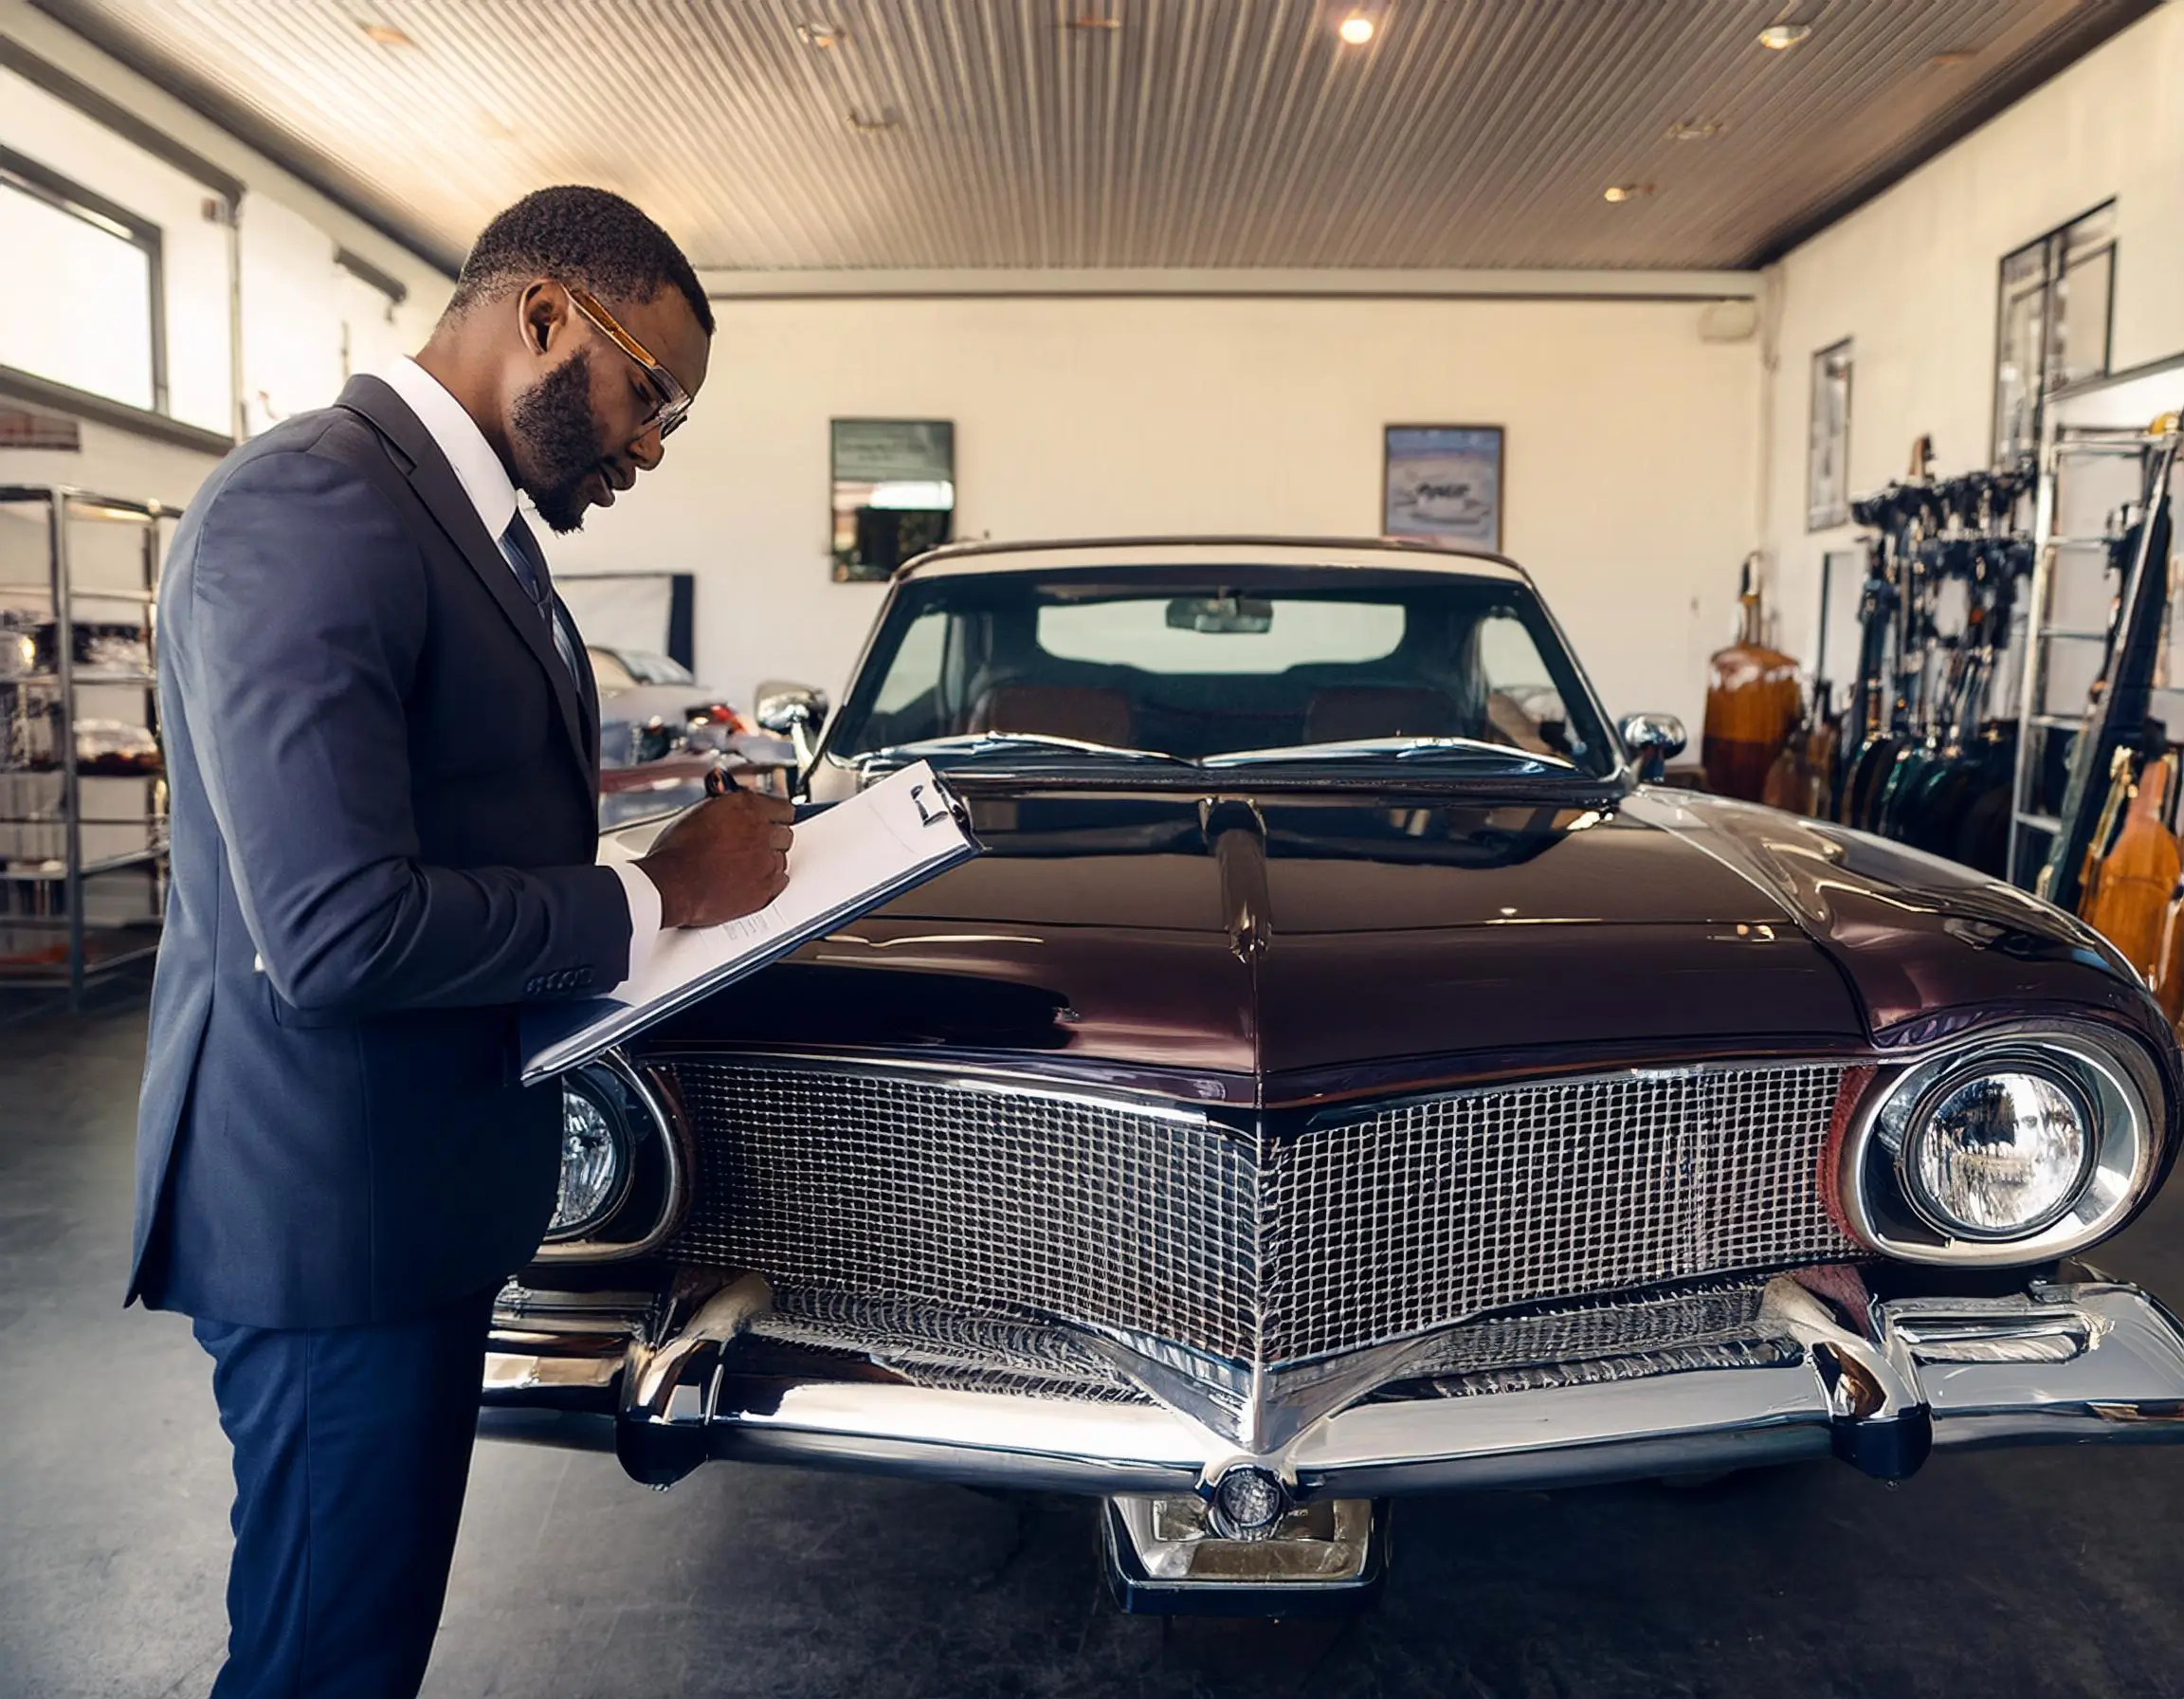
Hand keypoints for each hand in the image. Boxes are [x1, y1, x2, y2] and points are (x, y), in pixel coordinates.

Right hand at [636, 789, 793, 927]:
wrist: (671, 884)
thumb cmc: (676, 852)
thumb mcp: (699, 812)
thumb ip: (725, 807)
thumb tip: (731, 806)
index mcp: (746, 807)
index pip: (782, 808)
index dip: (776, 815)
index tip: (774, 819)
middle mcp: (761, 832)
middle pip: (785, 833)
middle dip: (772, 838)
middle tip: (756, 844)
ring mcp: (765, 861)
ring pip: (782, 858)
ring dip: (769, 860)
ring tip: (746, 865)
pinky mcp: (764, 888)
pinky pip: (780, 881)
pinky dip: (770, 880)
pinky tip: (752, 879)